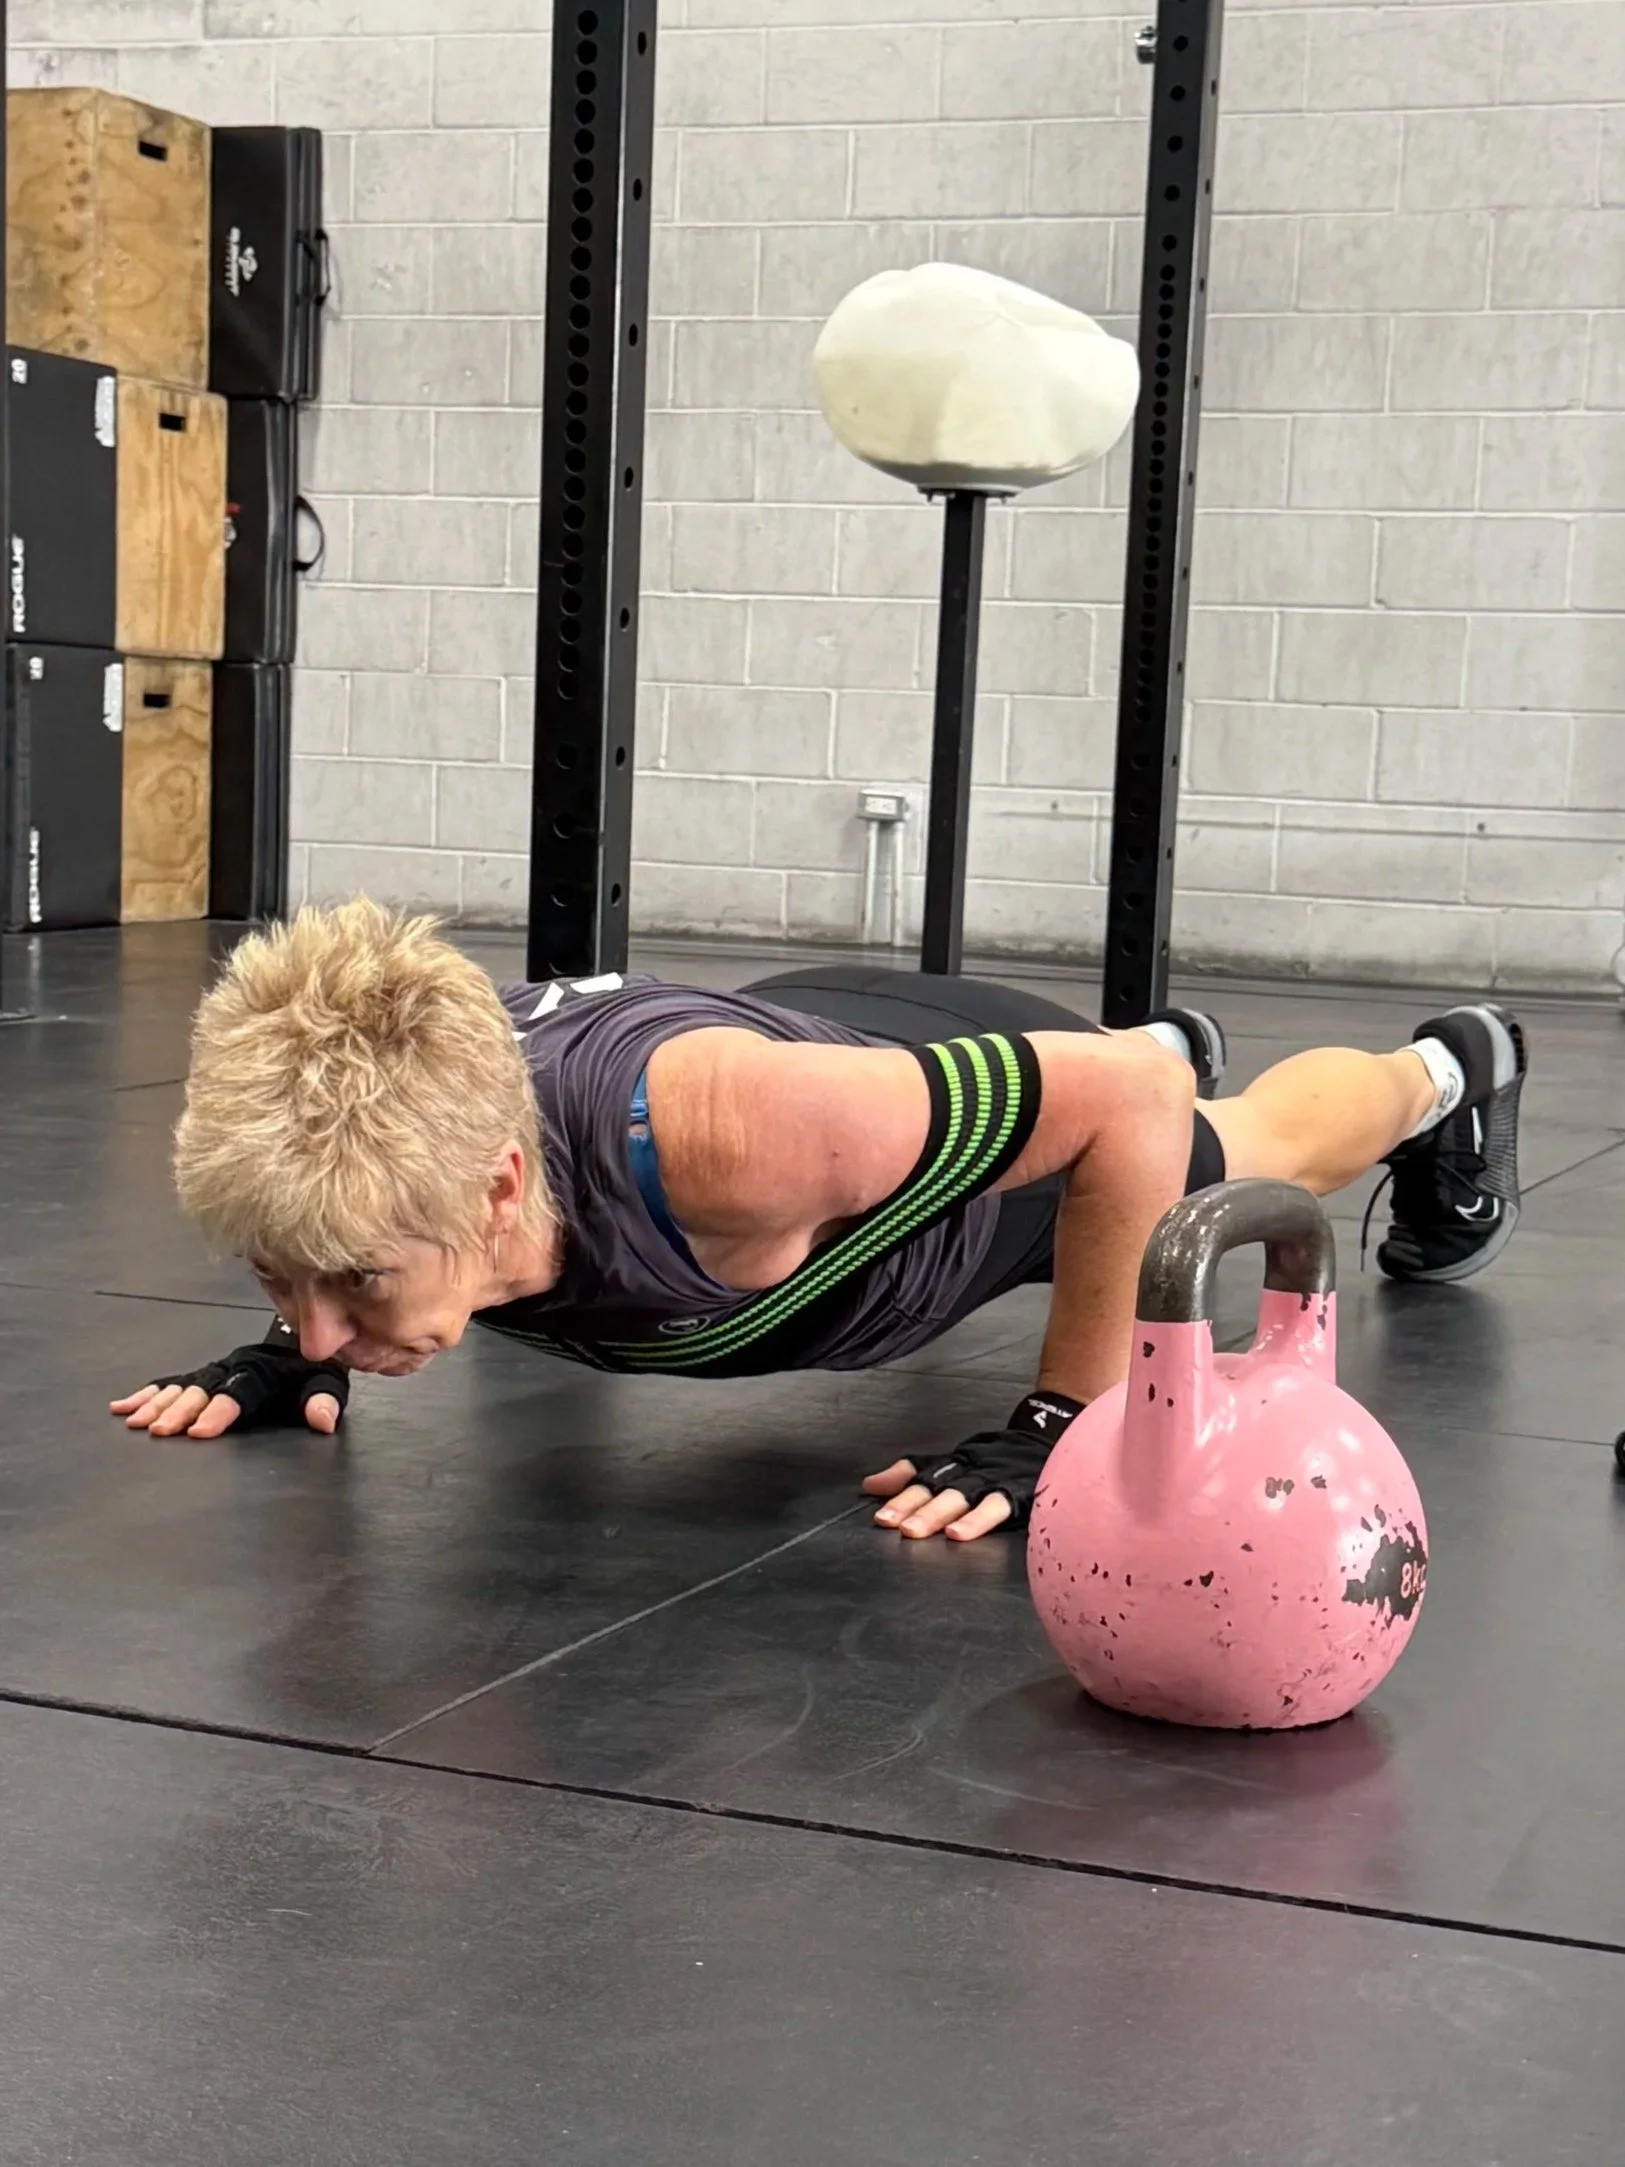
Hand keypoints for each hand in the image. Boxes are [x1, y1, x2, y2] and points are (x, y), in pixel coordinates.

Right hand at [109, 1322, 349, 1439]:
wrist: (299, 1346)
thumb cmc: (309, 1373)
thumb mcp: (325, 1385)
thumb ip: (323, 1402)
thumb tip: (323, 1421)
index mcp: (260, 1372)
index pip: (238, 1392)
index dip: (219, 1410)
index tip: (200, 1430)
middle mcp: (231, 1367)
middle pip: (201, 1389)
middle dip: (179, 1410)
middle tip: (159, 1430)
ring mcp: (213, 1370)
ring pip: (181, 1385)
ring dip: (156, 1403)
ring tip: (134, 1421)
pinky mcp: (200, 1374)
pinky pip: (169, 1381)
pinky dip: (145, 1393)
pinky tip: (123, 1407)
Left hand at [862, 1459, 1013, 1542]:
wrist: (1051, 1437)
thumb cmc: (999, 1457)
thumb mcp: (955, 1461)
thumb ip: (913, 1474)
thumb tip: (870, 1485)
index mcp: (955, 1463)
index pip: (921, 1470)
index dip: (896, 1482)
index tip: (870, 1493)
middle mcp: (969, 1469)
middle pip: (935, 1485)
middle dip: (908, 1504)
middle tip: (886, 1521)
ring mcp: (992, 1480)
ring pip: (959, 1496)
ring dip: (934, 1513)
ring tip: (913, 1531)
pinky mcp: (1017, 1494)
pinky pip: (995, 1507)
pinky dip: (975, 1521)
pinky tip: (958, 1534)